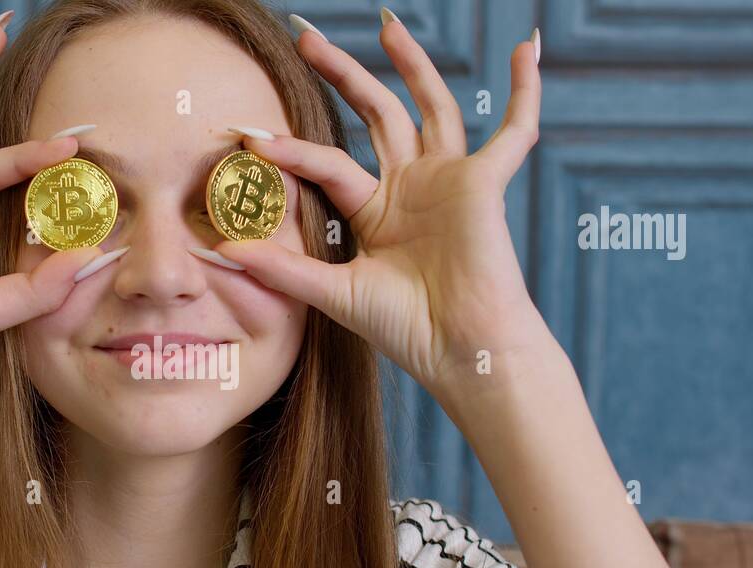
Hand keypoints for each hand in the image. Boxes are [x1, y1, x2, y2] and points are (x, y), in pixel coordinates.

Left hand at [214, 18, 553, 399]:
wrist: (459, 350)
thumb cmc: (406, 329)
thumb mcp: (334, 292)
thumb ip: (283, 268)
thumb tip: (223, 249)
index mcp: (376, 210)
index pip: (327, 163)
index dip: (289, 149)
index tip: (248, 136)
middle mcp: (411, 187)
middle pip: (376, 115)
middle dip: (344, 75)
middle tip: (306, 38)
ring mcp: (448, 181)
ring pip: (429, 106)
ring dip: (412, 64)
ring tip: (387, 23)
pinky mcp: (484, 183)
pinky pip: (515, 130)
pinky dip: (526, 90)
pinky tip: (529, 48)